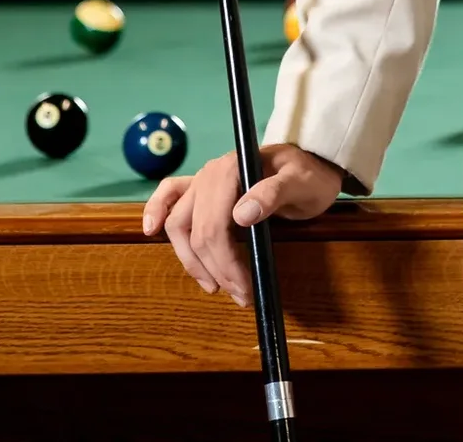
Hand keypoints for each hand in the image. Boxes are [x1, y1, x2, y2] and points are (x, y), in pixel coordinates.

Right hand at [142, 142, 343, 305]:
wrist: (312, 165)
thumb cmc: (308, 174)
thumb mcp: (301, 183)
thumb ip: (274, 193)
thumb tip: (241, 214)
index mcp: (232, 169)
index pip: (214, 226)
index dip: (225, 263)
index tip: (244, 289)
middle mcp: (210, 173)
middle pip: (196, 232)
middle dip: (216, 270)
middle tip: (241, 297)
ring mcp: (202, 180)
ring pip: (178, 225)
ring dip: (192, 260)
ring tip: (215, 287)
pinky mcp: (201, 189)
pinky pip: (169, 196)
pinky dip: (155, 211)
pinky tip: (150, 230)